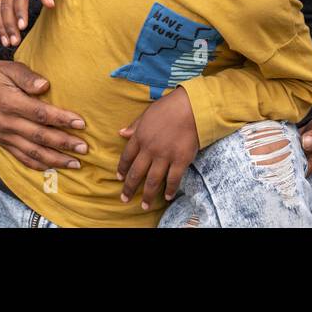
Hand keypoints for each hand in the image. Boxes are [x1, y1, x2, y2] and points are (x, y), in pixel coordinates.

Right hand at [0, 56, 87, 170]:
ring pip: (32, 152)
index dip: (62, 120)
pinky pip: (21, 158)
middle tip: (84, 148)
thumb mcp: (10, 68)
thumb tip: (45, 85)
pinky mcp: (3, 143)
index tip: (81, 123)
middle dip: (64, 143)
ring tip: (75, 164)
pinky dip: (38, 165)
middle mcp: (7, 123)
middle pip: (40, 136)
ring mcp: (5, 136)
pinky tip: (53, 168)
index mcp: (10, 103)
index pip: (40, 114)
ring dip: (55, 160)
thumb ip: (27, 77)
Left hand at [116, 88, 199, 210]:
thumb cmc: (169, 107)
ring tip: (145, 205)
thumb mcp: (147, 114)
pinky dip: (170, 190)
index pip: (126, 157)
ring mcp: (165, 156)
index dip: (122, 169)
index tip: (120, 178)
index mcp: (140, 137)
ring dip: (148, 195)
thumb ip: (135, 126)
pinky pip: (173, 179)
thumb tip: (121, 133)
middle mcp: (150, 149)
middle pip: (136, 173)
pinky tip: (168, 197)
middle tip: (125, 198)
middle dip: (129, 188)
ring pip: (153, 181)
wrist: (191, 106)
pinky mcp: (180, 160)